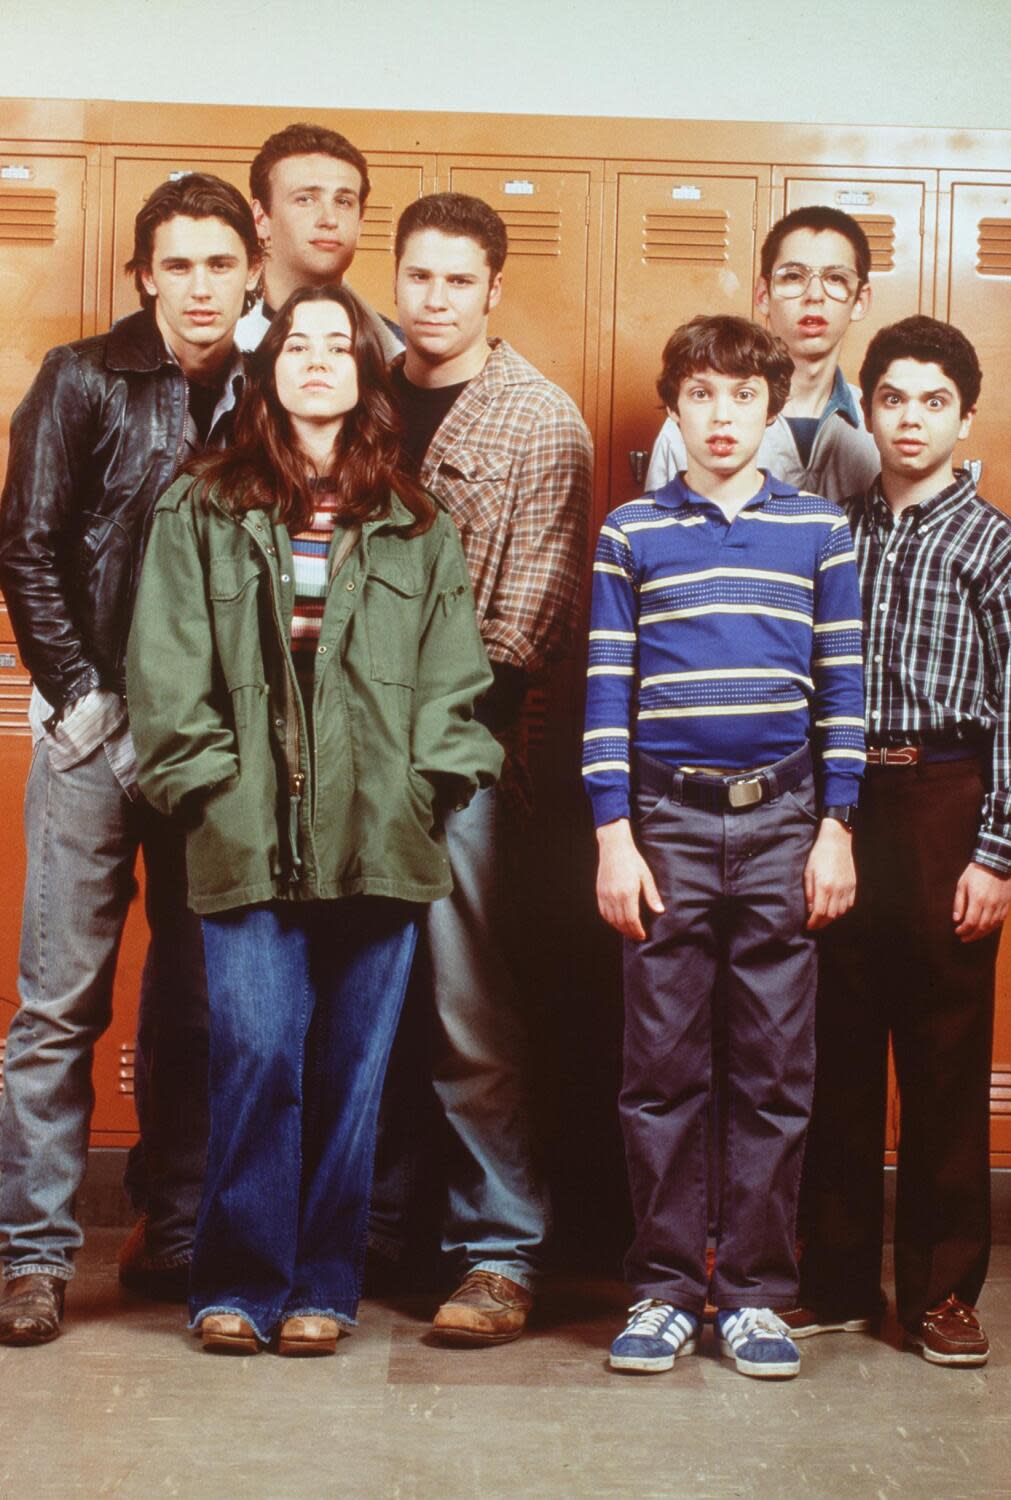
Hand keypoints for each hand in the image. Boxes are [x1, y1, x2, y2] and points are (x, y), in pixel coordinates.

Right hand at [595, 818, 664, 939]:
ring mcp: (605, 895)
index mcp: (628, 893)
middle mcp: (615, 896)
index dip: (638, 930)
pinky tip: (617, 922)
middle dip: (630, 932)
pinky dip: (610, 921)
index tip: (643, 936)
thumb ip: (652, 895)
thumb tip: (660, 911)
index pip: (632, 919)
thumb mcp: (646, 876)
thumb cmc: (633, 860)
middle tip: (637, 937)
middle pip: (621, 922)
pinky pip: (604, 912)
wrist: (614, 848)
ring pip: (611, 919)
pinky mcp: (600, 892)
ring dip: (620, 928)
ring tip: (629, 932)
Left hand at [804, 818, 856, 929]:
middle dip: (821, 923)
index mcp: (824, 886)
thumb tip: (810, 910)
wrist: (838, 841)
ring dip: (831, 918)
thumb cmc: (819, 855)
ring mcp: (847, 888)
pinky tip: (835, 909)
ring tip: (823, 918)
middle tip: (814, 925)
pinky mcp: (854, 885)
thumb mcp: (808, 872)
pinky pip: (850, 904)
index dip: (813, 923)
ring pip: (841, 912)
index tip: (808, 926)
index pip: (819, 913)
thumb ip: (809, 892)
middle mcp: (837, 889)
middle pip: (831, 915)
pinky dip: (842, 910)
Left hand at [952, 861, 1010, 941]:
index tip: (957, 931)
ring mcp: (1000, 905)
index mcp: (977, 899)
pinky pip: (1000, 921)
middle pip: (982, 927)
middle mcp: (990, 905)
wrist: (996, 862)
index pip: (970, 922)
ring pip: (992, 926)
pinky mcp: (1006, 904)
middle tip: (964, 938)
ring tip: (973, 935)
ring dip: (982, 934)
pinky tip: (986, 929)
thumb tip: (956, 919)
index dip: (963, 930)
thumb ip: (959, 903)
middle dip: (971, 935)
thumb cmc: (976, 872)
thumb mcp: (962, 884)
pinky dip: (992, 928)